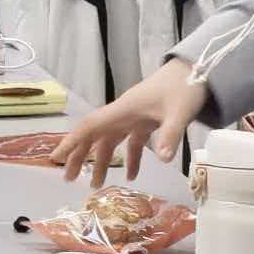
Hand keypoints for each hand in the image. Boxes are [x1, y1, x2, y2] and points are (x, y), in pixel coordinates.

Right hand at [56, 61, 199, 188]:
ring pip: (110, 140)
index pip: (90, 126)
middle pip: (95, 136)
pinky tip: (132, 176)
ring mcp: (134, 117)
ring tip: (96, 184)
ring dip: (102, 161)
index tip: (55, 158)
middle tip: (69, 178)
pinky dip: (130, 158)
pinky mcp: (146, 121)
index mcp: (123, 109)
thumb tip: (163, 160)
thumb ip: (170, 135)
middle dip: (80, 156)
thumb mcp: (179, 112)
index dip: (71, 142)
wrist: (198, 69)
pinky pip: (131, 142)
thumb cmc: (184, 86)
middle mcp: (123, 113)